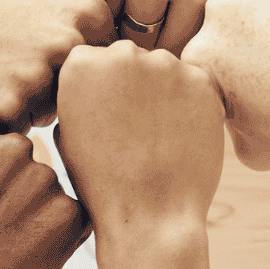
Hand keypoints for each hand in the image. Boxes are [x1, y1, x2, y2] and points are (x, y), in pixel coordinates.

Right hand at [0, 0, 112, 130]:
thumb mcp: (48, 7)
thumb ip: (92, 35)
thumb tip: (136, 80)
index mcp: (90, 11)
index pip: (108, 74)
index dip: (74, 74)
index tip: (41, 53)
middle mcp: (72, 40)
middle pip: (86, 100)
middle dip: (55, 95)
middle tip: (11, 64)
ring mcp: (41, 73)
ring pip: (54, 119)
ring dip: (28, 110)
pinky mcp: (9, 105)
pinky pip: (20, 134)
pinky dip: (0, 122)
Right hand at [0, 119, 90, 268]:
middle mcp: (8, 149)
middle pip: (27, 163)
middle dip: (16, 193)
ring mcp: (41, 181)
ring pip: (49, 194)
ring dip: (36, 218)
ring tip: (2, 252)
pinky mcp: (68, 217)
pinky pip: (72, 221)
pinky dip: (56, 241)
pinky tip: (23, 262)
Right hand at [54, 41, 223, 232]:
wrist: (150, 214)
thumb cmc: (102, 182)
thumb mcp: (67, 133)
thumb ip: (79, 95)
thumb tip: (95, 82)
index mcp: (81, 64)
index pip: (93, 59)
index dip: (101, 90)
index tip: (107, 116)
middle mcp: (123, 54)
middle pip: (130, 59)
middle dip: (132, 85)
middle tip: (135, 128)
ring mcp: (166, 64)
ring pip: (165, 70)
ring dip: (163, 93)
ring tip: (159, 136)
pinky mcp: (202, 80)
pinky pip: (195, 84)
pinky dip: (191, 105)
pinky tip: (181, 136)